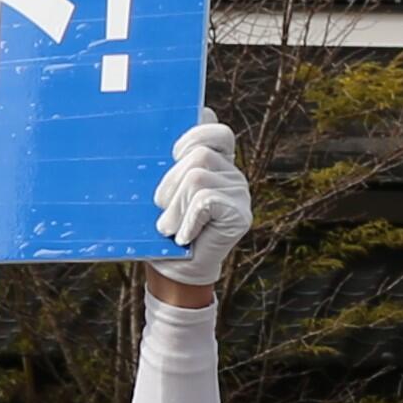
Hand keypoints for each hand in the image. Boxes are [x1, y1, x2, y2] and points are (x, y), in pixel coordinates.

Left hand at [149, 119, 249, 292]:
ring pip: (198, 177)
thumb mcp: (162, 190)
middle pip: (199, 154)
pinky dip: (187, 220)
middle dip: (171, 182)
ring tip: (172, 228)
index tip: (172, 154)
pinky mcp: (241, 215)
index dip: (195, 135)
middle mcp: (233, 175)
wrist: (173, 271)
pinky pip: (204, 200)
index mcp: (217, 164)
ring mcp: (240, 195)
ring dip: (175, 207)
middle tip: (163, 208)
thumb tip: (172, 131)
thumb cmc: (162, 229)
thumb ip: (169, 162)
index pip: (218, 132)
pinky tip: (186, 236)